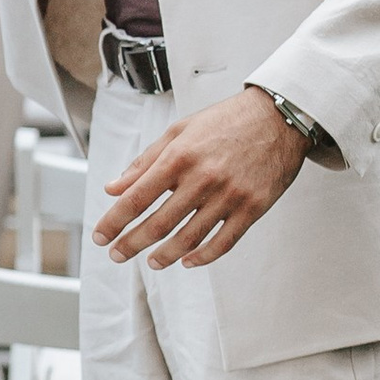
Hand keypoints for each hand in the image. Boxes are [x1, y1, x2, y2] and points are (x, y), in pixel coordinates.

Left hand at [94, 88, 307, 268]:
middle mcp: (203, 178)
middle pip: (159, 223)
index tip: (101, 236)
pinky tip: (189, 261)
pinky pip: (225, 241)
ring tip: (152, 262)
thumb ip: (144, 162)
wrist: (279, 117)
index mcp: (179, 156)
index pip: (137, 197)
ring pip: (190, 237)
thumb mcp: (179, 131)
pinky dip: (204, 256)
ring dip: (165, 255)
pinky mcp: (253, 207)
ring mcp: (230, 195)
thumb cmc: (226, 122)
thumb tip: (113, 188)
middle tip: (117, 254)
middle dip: (132, 243)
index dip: (114, 221)